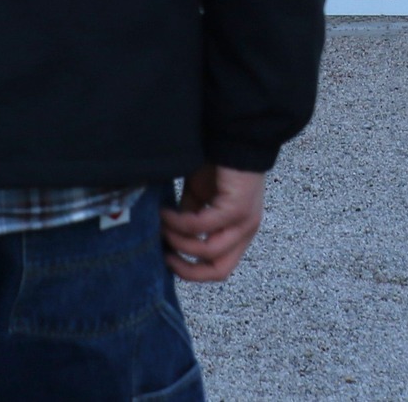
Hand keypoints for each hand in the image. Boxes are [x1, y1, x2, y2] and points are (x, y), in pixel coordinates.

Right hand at [160, 164, 263, 282]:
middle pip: (220, 271)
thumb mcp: (198, 199)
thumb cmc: (217, 166)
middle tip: (163, 255)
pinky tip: (166, 212)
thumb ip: (189, 218)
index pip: (220, 268)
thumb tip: (165, 239)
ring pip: (209, 251)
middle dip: (187, 269)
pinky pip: (202, 226)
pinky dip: (180, 223)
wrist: (231, 136)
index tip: (167, 260)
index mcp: (238, 232)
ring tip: (161, 224)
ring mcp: (245, 221)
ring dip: (179, 241)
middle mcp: (246, 231)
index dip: (192, 271)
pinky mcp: (237, 207)